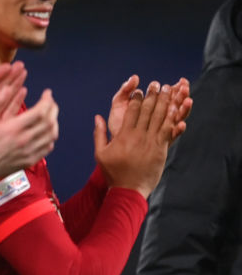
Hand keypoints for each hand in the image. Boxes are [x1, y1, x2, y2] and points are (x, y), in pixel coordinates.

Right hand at [0, 62, 59, 182]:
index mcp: (13, 128)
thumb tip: (7, 88)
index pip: (40, 112)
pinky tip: (45, 131)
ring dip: (54, 122)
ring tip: (49, 114)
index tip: (47, 93)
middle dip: (53, 108)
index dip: (47, 100)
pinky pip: (47, 148)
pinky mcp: (29, 160)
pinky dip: (50, 137)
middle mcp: (24, 141)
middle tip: (50, 101)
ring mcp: (29, 152)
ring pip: (51, 135)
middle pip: (49, 122)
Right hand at [94, 81, 173, 197]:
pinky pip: (168, 131)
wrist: (129, 190)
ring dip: (165, 103)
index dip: (136, 98)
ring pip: (159, 118)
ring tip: (168, 91)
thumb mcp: (100, 153)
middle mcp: (139, 136)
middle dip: (152, 96)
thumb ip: (99, 133)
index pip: (131, 111)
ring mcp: (151, 143)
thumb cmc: (113, 172)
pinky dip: (172, 119)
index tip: (139, 88)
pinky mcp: (161, 150)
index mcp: (124, 135)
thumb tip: (97, 117)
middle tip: (156, 84)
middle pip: (147, 111)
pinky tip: (176, 110)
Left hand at [109, 75, 189, 140]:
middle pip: (176, 105)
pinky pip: (172, 136)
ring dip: (183, 109)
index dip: (177, 88)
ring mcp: (161, 129)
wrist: (113, 143)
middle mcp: (160, 117)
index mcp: (153, 107)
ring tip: (187, 101)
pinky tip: (181, 124)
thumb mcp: (120, 103)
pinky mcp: (160, 142)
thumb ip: (126, 90)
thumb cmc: (117, 122)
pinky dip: (178, 130)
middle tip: (186, 87)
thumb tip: (135, 77)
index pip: (169, 95)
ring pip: (177, 118)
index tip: (182, 81)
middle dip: (182, 96)